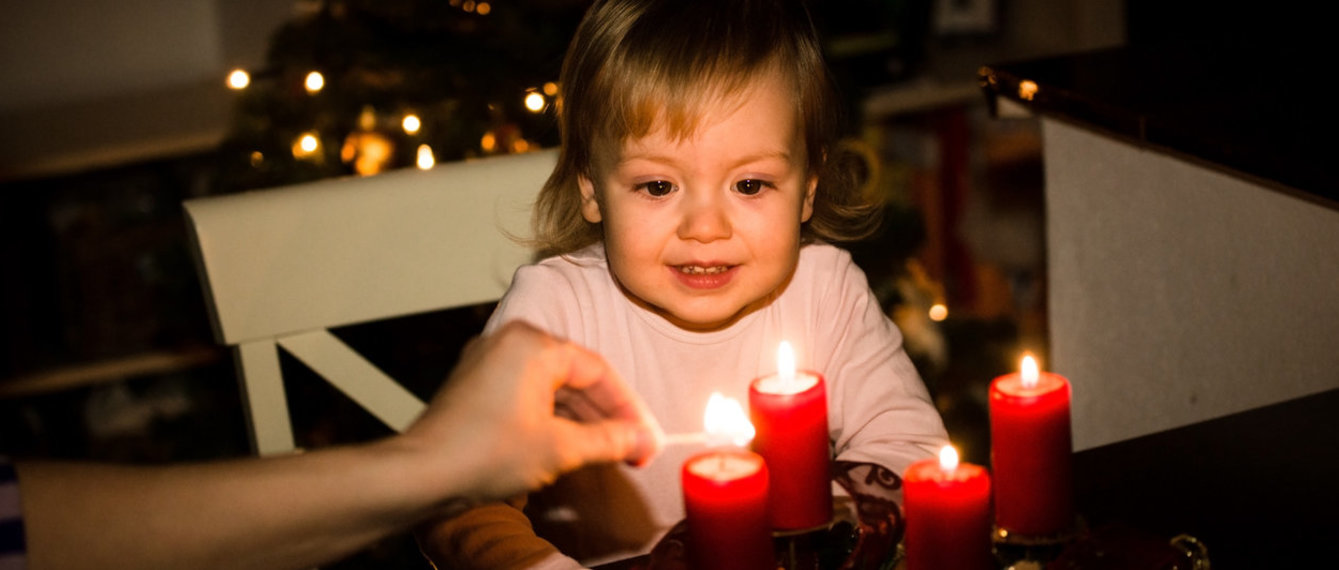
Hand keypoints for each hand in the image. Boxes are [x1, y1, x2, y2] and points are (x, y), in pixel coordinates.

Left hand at [402, 321, 663, 503]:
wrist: (421, 474)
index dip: (629, 408)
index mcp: (532, 344)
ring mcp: (488, 362)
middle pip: (575, 377)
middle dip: (606, 416)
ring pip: (551, 387)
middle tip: (633, 450)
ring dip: (581, 420)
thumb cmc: (483, 453)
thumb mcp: (560, 448)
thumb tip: (642, 440)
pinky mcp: (475, 385)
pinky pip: (527, 394)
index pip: (598, 371)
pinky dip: (552, 418)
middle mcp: (509, 342)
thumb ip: (609, 439)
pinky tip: (570, 446)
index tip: (646, 438)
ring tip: (607, 453)